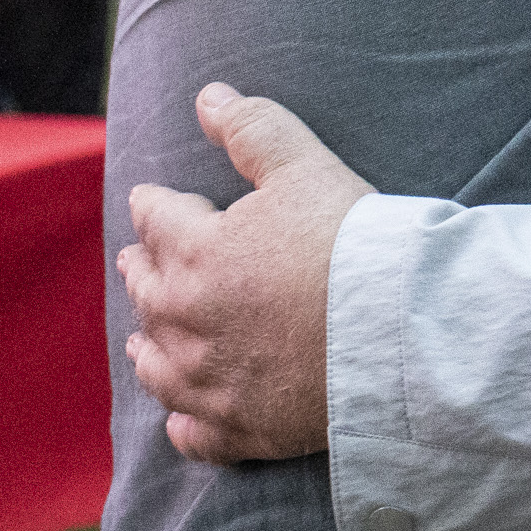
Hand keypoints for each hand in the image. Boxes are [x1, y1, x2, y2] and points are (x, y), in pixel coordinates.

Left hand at [120, 83, 373, 463]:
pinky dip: (184, 425)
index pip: (156, 219)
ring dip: (148, 347)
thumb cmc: (350, 242)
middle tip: (135, 260)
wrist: (395, 332)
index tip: (150, 199)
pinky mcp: (244, 427)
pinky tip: (180, 423)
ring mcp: (213, 381)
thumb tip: (208, 97)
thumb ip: (252, 128)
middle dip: (140, 270)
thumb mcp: (304, 165)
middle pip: (148, 292)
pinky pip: (197, 433)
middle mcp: (189, 321)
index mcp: (196, 252)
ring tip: (141, 340)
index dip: (153, 204)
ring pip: (160, 366)